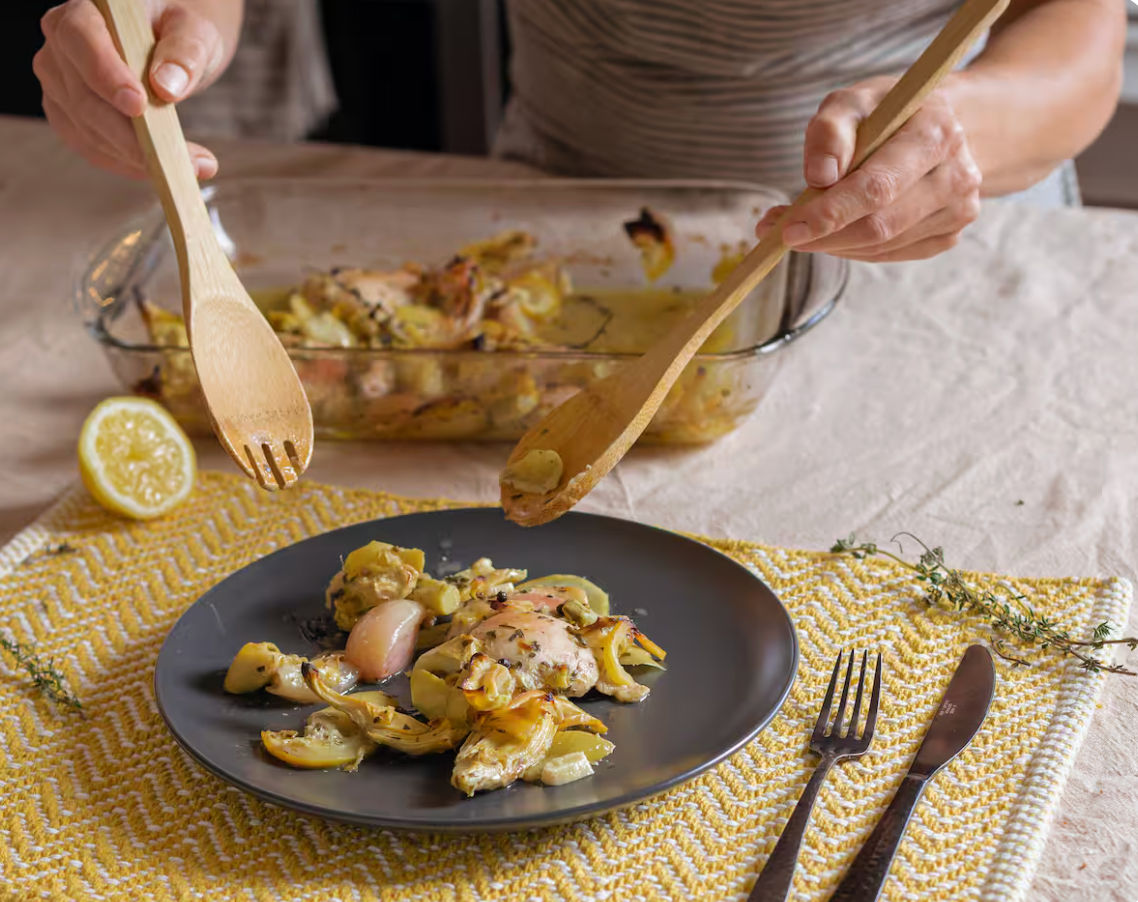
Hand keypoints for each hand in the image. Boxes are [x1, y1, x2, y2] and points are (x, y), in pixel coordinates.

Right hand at [33, 0, 223, 178]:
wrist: (166, 45)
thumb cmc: (176, 31)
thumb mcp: (193, 30)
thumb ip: (184, 51)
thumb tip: (167, 86)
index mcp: (82, 15)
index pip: (81, 40)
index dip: (106, 75)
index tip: (138, 106)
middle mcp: (60, 50)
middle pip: (84, 97)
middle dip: (130, 135)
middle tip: (179, 157)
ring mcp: (59, 87)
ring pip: (88, 130)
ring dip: (137, 156)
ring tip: (192, 166)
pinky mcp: (69, 118)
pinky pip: (93, 149)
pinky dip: (128, 164)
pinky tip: (163, 168)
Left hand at [755, 76, 981, 261]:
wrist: (938, 125)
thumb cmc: (887, 113)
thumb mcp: (853, 101)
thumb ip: (830, 130)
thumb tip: (819, 175)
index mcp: (936, 133)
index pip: (878, 187)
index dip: (830, 213)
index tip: (788, 229)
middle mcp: (957, 175)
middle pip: (879, 225)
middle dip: (824, 234)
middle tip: (781, 232)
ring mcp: (958, 209)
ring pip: (881, 246)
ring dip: (833, 243)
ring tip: (803, 226)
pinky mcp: (949, 233)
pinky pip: (890, 255)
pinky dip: (853, 248)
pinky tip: (837, 230)